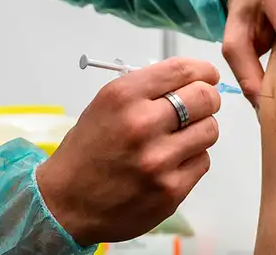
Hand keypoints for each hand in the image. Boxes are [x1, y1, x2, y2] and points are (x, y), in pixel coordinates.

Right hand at [36, 57, 220, 245]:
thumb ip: (144, 90)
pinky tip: (172, 162)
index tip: (207, 76)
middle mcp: (141, 123)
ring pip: (210, 130)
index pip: (182, 70)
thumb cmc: (85, 153)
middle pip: (204, 98)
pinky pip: (202, 162)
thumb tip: (187, 80)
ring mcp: (158, 159)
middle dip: (207, 99)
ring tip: (181, 137)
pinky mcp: (170, 190)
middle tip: (201, 105)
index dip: (202, 71)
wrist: (65, 204)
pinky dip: (193, 159)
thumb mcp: (104, 106)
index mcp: (123, 96)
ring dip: (200, 130)